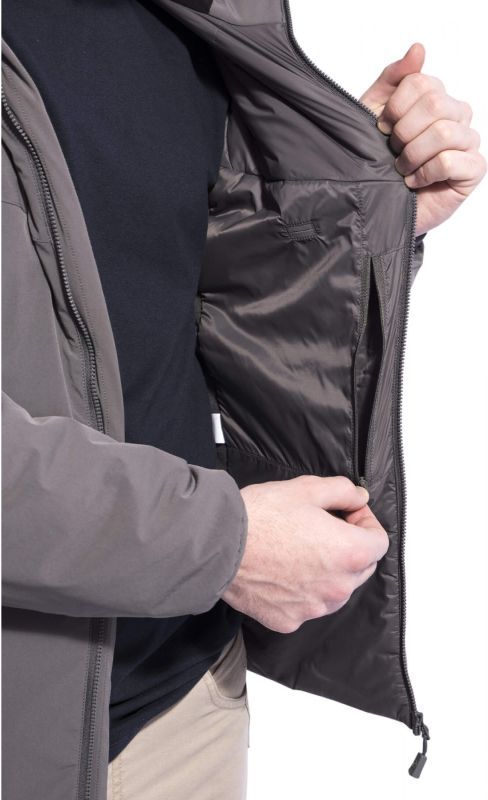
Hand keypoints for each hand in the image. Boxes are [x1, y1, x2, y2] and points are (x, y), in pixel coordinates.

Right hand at [222, 475, 388, 633]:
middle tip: (322, 526)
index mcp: (349, 553)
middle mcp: (338, 588)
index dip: (364, 521)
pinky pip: (306, 604)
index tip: (346, 512)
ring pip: (335, 589)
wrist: (219, 545)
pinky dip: (301, 590)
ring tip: (298, 548)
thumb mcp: (307, 489)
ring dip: (327, 571)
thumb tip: (359, 498)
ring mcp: (314, 608)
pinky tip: (281, 569)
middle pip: (361, 567)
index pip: (379, 541)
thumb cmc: (261, 516)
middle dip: (349, 546)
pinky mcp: (289, 620)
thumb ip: (344, 492)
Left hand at [359, 42, 486, 235]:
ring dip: (412, 154)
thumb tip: (418, 49)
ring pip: (443, 132)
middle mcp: (457, 116)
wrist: (377, 206)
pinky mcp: (473, 170)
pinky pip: (450, 160)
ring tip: (402, 169)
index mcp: (436, 99)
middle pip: (434, 103)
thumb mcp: (373, 115)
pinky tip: (414, 182)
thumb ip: (392, 80)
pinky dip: (424, 173)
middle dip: (403, 132)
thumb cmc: (377, 162)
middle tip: (393, 152)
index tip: (382, 129)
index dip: (394, 107)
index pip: (421, 82)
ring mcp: (468, 142)